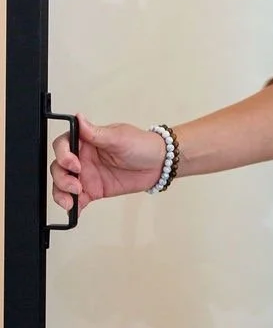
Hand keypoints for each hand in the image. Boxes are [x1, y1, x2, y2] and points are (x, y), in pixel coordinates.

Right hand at [50, 115, 166, 213]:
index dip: (63, 154)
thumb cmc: (141, 144)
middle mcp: (83, 158)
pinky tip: (75, 210)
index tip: (74, 164)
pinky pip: (77, 200)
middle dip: (61, 178)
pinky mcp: (93, 190)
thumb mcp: (119, 137)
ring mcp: (87, 175)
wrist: (159, 164)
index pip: (63, 145)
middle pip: (59, 167)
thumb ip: (95, 133)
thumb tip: (78, 118)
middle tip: (76, 186)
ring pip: (63, 185)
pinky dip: (72, 206)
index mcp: (87, 141)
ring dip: (62, 193)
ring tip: (72, 201)